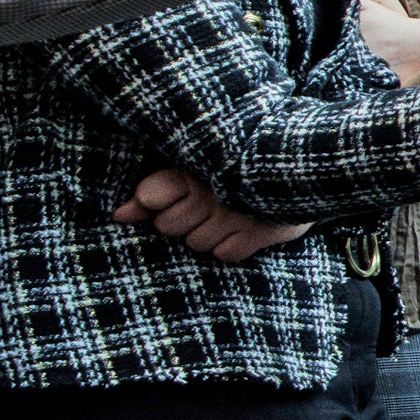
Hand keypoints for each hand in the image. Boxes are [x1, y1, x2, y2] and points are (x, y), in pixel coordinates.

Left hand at [113, 167, 312, 259]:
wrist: (303, 169)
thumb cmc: (238, 171)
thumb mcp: (195, 172)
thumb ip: (155, 192)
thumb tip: (116, 215)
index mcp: (195, 164)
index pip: (150, 194)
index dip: (155, 202)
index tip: (171, 195)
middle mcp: (213, 187)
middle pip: (168, 226)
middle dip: (182, 222)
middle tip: (206, 207)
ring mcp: (237, 211)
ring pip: (196, 244)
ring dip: (208, 235)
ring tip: (228, 215)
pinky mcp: (260, 231)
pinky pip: (225, 254)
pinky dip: (232, 245)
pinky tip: (244, 228)